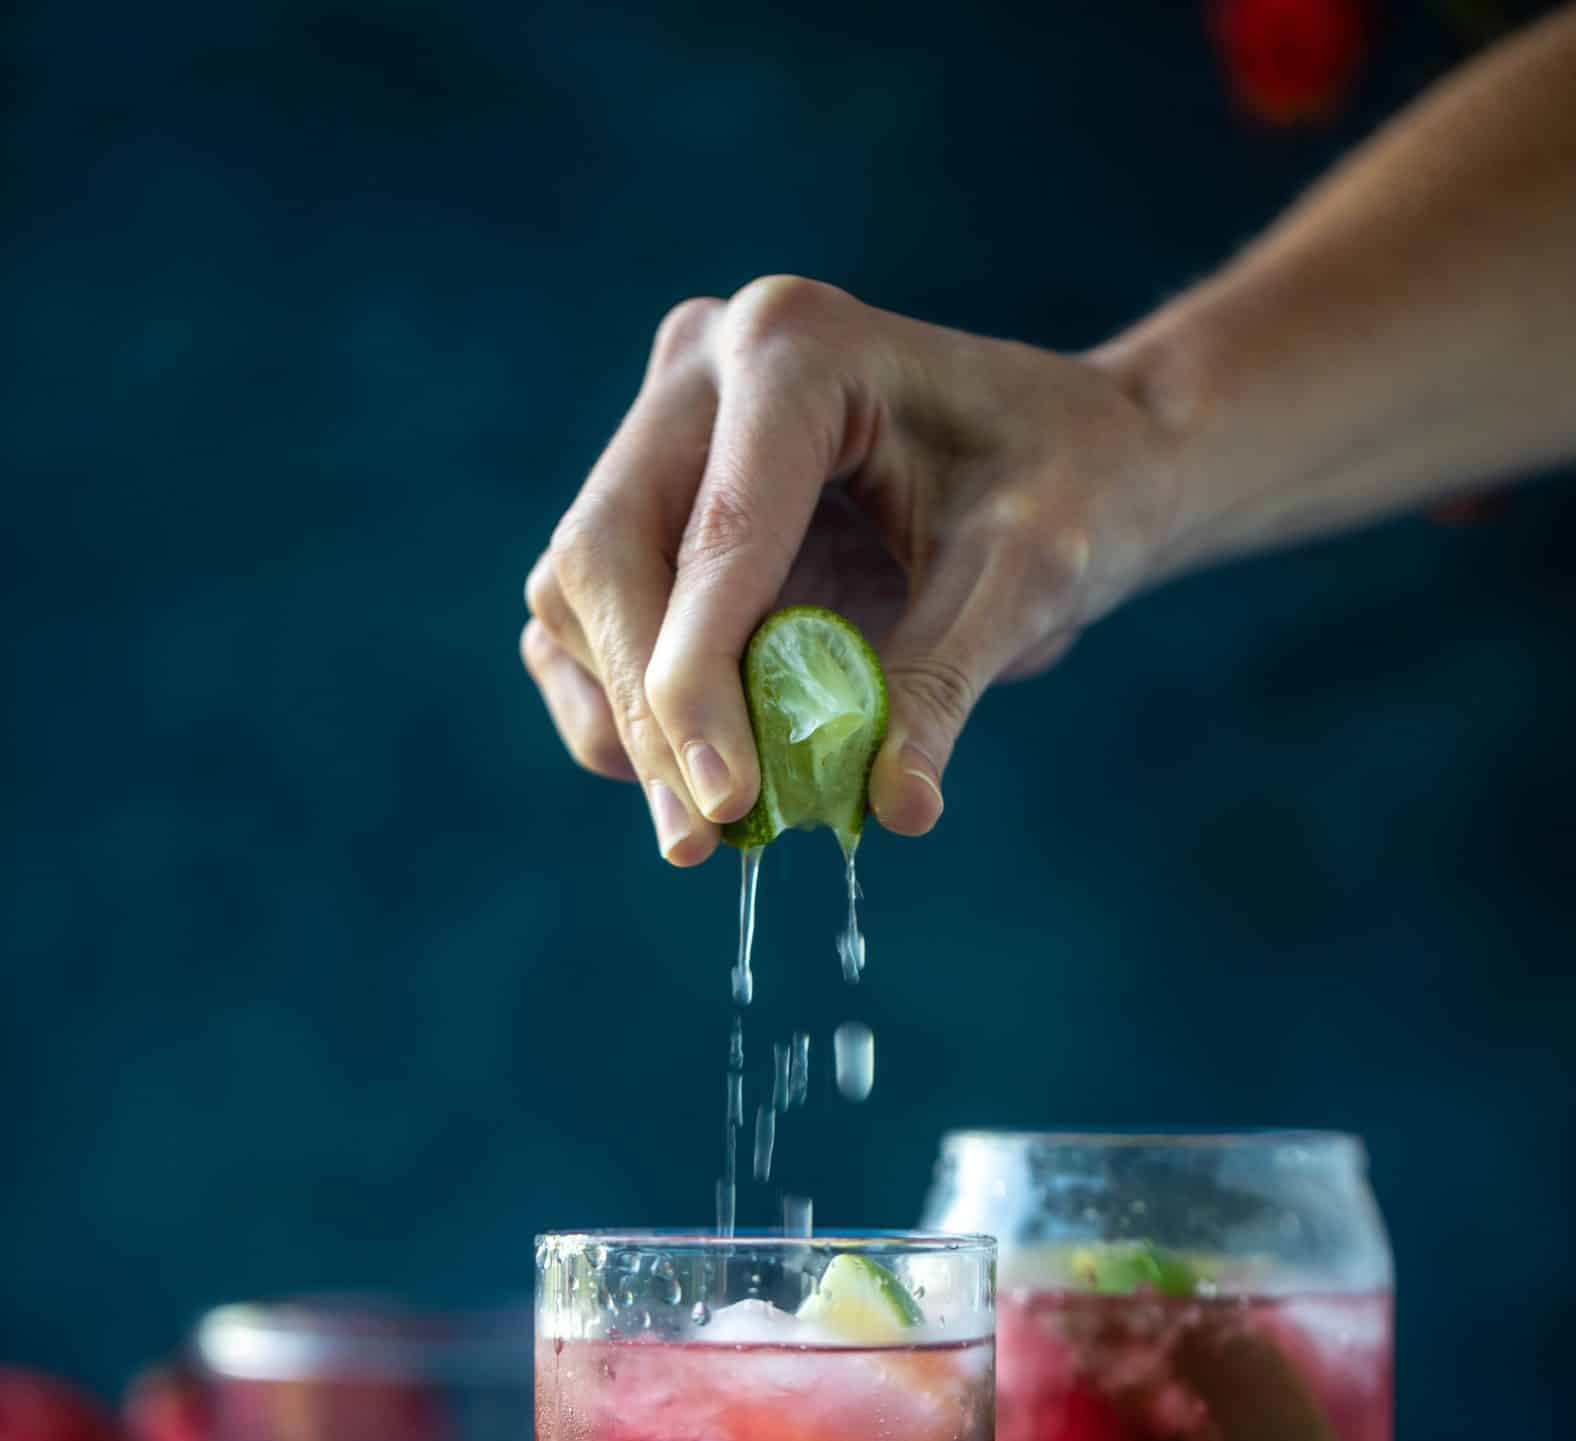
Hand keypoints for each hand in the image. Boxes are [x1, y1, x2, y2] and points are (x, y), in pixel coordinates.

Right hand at [521, 277, 1182, 862]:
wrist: (1075, 455)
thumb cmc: (1069, 487)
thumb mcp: (1029, 578)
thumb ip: (946, 682)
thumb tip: (896, 807)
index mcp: (796, 345)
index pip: (717, 531)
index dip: (698, 678)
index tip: (722, 801)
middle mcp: (704, 368)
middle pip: (606, 553)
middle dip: (647, 708)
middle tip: (699, 839)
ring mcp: (665, 432)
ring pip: (577, 592)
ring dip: (625, 719)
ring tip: (707, 826)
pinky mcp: (654, 505)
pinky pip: (586, 620)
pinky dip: (621, 709)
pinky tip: (687, 777)